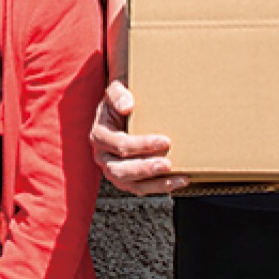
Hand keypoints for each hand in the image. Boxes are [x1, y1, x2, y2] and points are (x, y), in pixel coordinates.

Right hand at [90, 78, 187, 195]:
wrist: (123, 108)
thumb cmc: (121, 99)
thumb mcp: (116, 90)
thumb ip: (118, 94)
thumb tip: (127, 106)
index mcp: (99, 135)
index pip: (119, 144)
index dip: (142, 145)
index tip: (165, 140)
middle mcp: (102, 156)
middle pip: (120, 170)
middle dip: (145, 169)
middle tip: (168, 164)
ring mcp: (113, 169)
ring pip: (131, 184)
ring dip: (156, 184)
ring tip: (179, 179)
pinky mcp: (126, 178)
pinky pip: (140, 188)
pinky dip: (159, 187)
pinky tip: (177, 182)